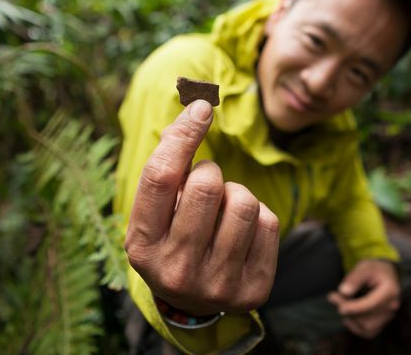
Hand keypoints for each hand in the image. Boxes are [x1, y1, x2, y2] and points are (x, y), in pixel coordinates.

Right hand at [124, 100, 279, 315]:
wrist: (193, 303)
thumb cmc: (172, 239)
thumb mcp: (155, 212)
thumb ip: (168, 166)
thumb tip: (199, 107)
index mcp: (142, 245)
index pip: (161, 177)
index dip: (183, 135)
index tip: (202, 108)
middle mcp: (175, 269)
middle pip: (207, 185)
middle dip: (210, 172)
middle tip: (206, 186)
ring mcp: (217, 284)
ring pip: (243, 201)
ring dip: (236, 194)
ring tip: (224, 211)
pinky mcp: (254, 288)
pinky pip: (268, 221)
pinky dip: (257, 215)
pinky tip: (241, 232)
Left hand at [327, 259, 399, 338]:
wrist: (384, 274)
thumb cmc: (373, 269)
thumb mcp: (364, 266)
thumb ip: (355, 278)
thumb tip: (344, 291)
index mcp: (390, 291)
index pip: (371, 304)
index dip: (354, 307)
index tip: (339, 307)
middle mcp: (392, 306)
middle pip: (367, 317)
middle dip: (348, 309)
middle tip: (332, 296)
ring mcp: (388, 316)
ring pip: (366, 326)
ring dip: (350, 317)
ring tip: (341, 303)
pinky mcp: (383, 323)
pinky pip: (368, 332)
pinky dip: (355, 327)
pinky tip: (348, 316)